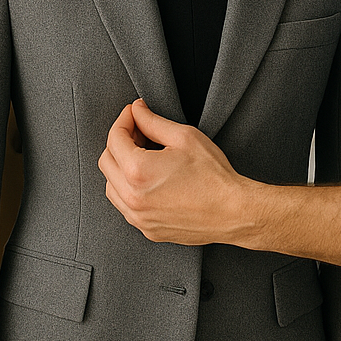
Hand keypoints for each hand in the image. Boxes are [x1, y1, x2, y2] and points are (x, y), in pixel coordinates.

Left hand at [98, 99, 254, 245]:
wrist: (233, 212)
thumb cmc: (214, 176)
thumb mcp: (184, 137)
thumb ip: (153, 122)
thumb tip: (137, 111)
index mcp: (138, 171)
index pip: (114, 138)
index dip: (124, 119)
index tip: (134, 113)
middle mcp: (132, 198)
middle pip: (106, 161)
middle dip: (119, 141)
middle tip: (139, 131)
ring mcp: (139, 218)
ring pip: (111, 186)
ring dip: (120, 167)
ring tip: (144, 155)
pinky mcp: (147, 229)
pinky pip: (125, 206)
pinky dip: (129, 189)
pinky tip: (149, 178)